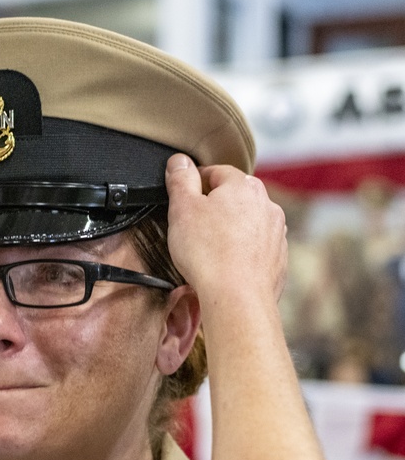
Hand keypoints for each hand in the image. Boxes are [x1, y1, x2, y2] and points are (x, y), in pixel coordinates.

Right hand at [165, 154, 287, 305]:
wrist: (237, 298)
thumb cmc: (208, 253)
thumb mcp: (182, 209)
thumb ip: (180, 180)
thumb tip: (180, 161)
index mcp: (243, 186)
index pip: (216, 171)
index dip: (195, 182)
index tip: (182, 196)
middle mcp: (266, 205)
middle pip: (235, 196)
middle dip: (215, 206)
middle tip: (192, 224)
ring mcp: (276, 232)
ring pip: (248, 221)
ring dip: (230, 228)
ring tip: (209, 248)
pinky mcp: (279, 258)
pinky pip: (257, 246)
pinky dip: (242, 251)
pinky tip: (225, 264)